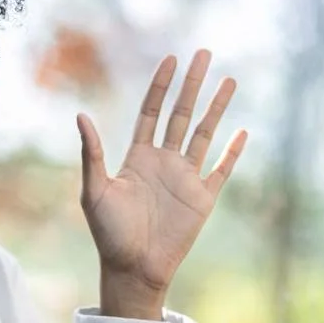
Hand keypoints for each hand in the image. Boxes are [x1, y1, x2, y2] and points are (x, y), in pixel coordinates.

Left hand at [76, 50, 245, 317]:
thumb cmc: (108, 234)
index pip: (152, 111)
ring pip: (204, 134)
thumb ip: (92, 154)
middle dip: (192, 84)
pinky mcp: (203, 198)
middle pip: (181, 114)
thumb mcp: (94, 191)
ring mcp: (185, 178)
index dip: (161, 85)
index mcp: (138, 157)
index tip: (170, 59)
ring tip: (230, 80)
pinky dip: (233, 152)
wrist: (132, 269)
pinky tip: (242, 131)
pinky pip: (222, 169)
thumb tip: (80, 116)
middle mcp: (164, 162)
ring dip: (217, 108)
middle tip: (204, 53)